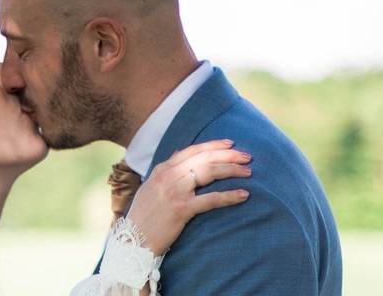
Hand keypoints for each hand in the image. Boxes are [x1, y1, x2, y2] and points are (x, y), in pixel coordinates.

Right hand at [126, 139, 250, 254]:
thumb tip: (178, 153)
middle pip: (204, 158)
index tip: (230, 143)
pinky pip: (210, 199)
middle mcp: (168, 176)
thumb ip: (166, 170)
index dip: (213, 145)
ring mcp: (174, 191)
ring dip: (231, 170)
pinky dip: (229, 196)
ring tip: (248, 171)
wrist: (133, 240)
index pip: (192, 150)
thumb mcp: (151, 186)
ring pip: (209, 172)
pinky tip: (243, 195)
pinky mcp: (181, 209)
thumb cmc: (144, 215)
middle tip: (247, 156)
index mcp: (162, 169)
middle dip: (228, 154)